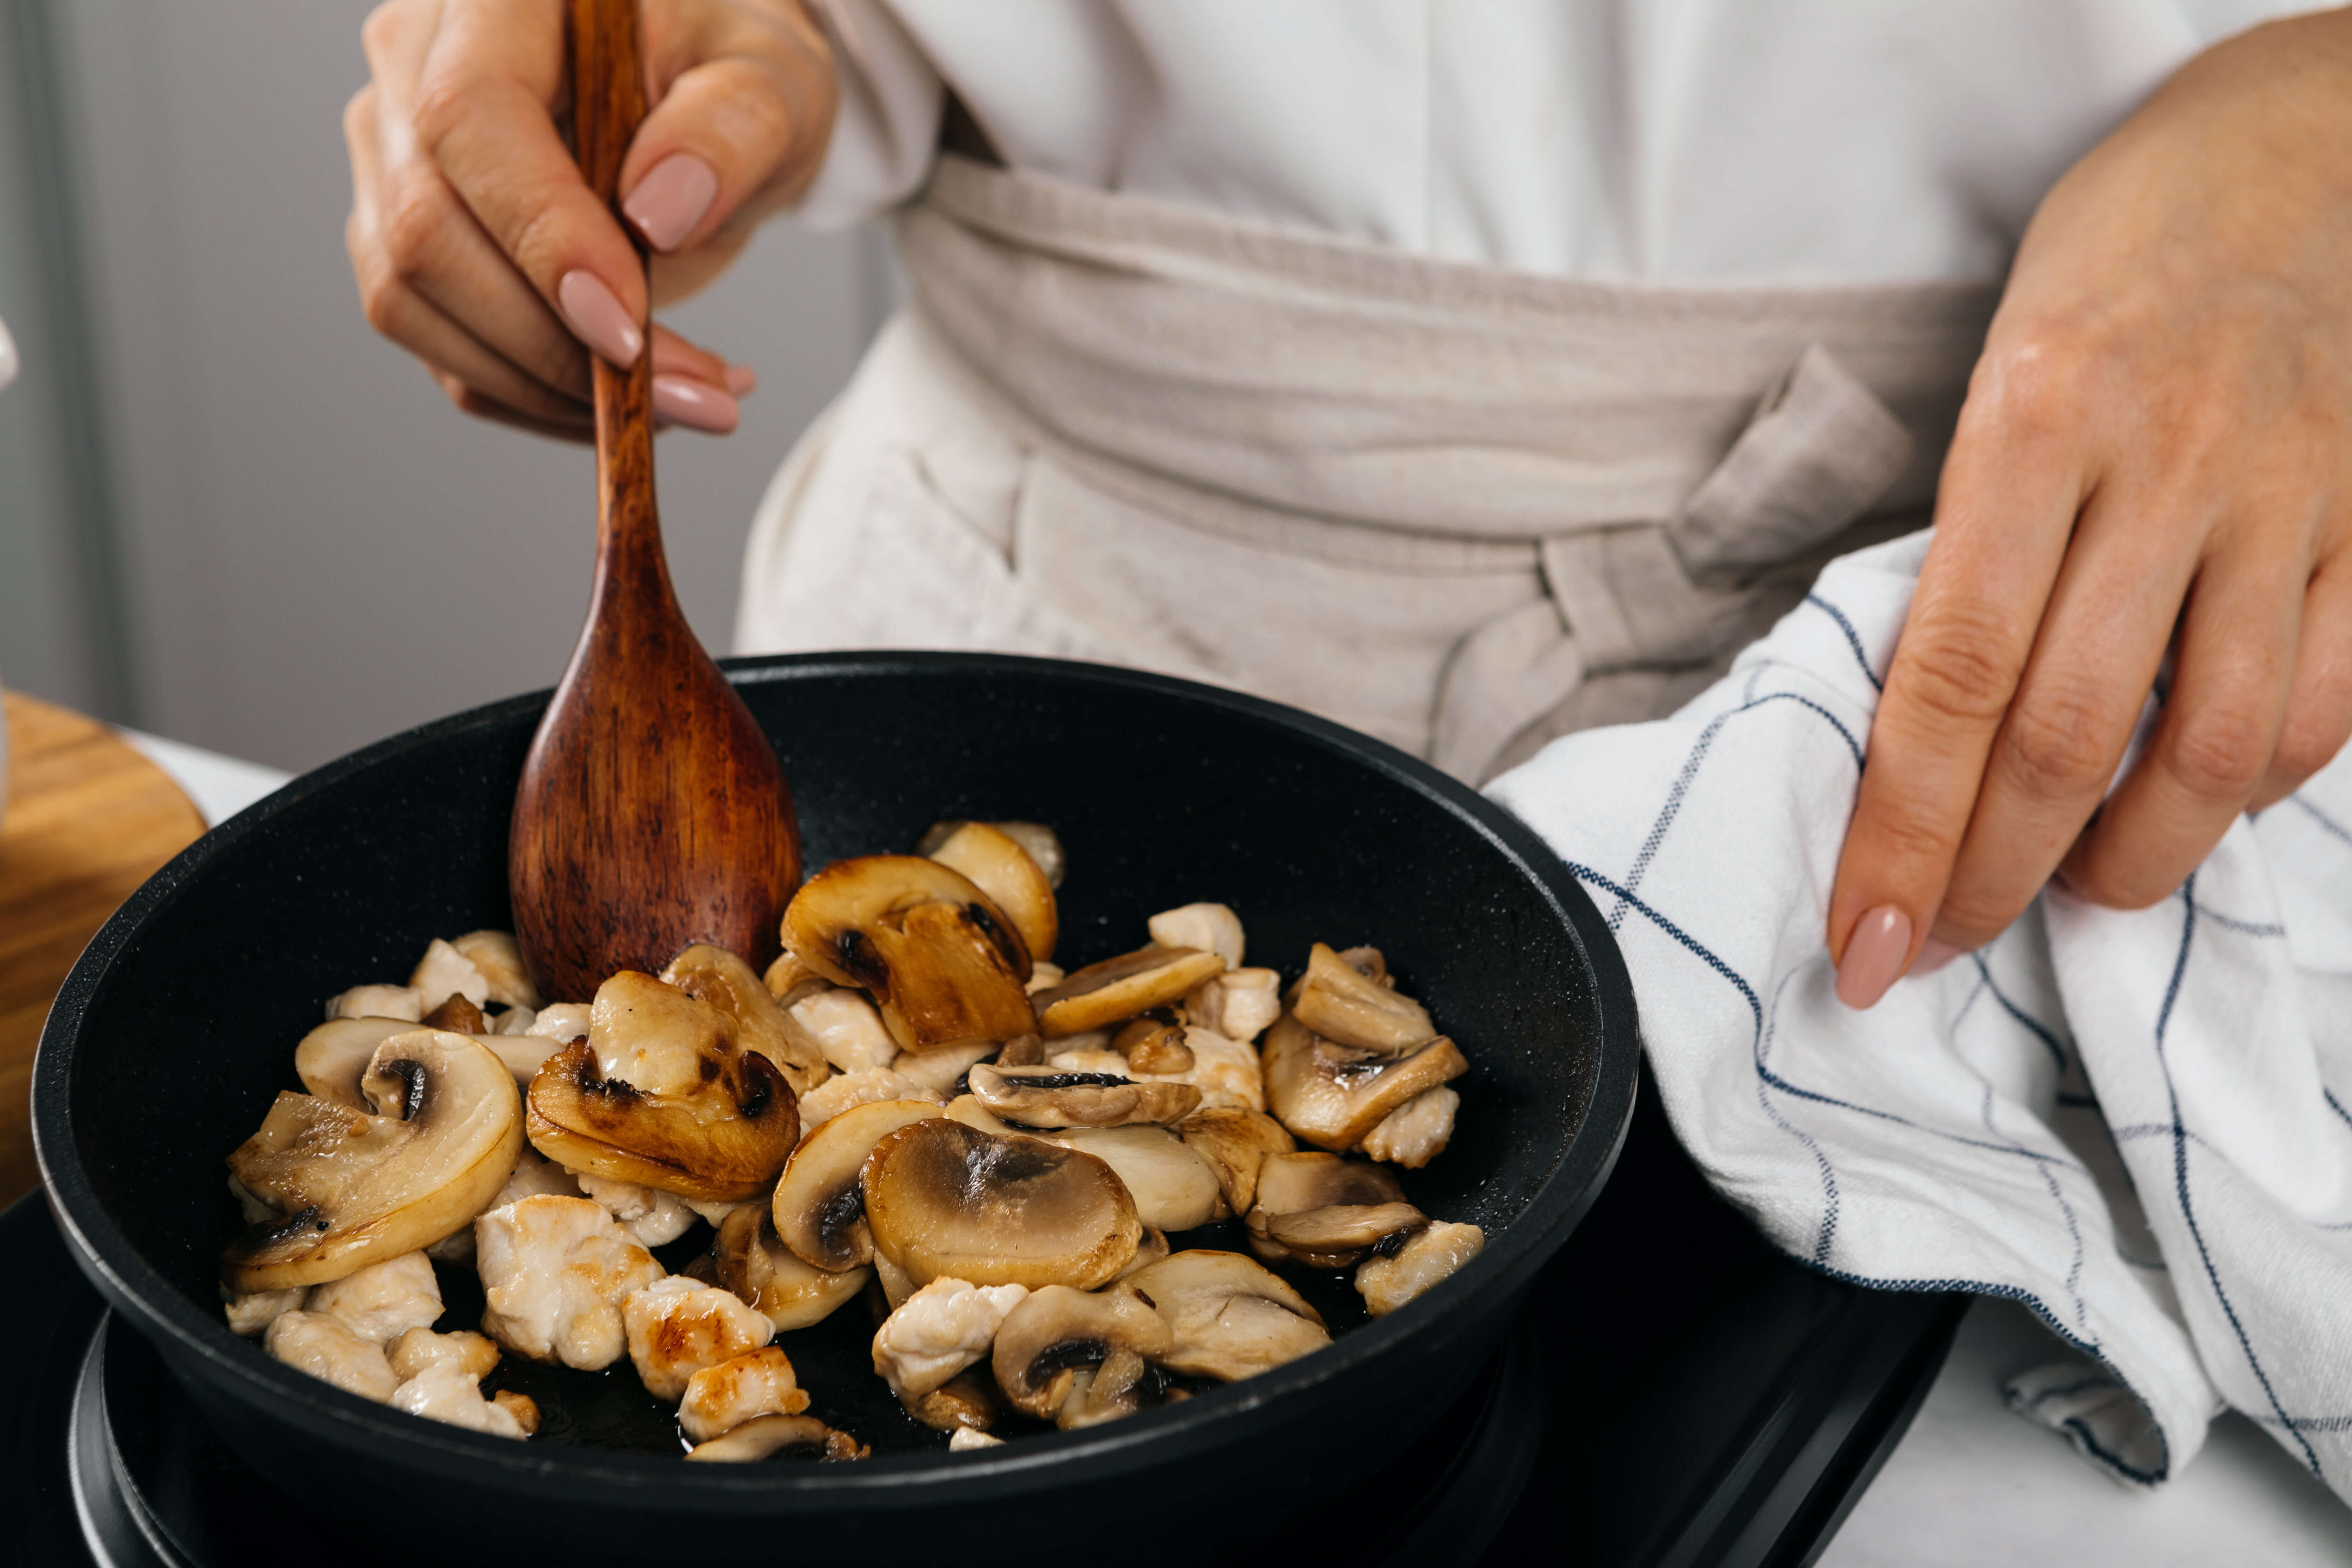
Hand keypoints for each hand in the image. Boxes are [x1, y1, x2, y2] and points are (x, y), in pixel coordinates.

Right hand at [345, 0, 834, 438]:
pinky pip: (449, 350)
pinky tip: (638, 398)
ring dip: (551, 388)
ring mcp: (395, 158)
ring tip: (688, 402)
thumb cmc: (733, 69)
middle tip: (695, 399)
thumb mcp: (773, 79)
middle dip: (557, 345)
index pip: (467, 118)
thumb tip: (658, 213)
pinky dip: (543, 398)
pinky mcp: (412, 244)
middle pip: (427, 230)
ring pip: (416, 305)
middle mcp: (413, 66)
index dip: (539, 236)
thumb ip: (729, 128)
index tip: (628, 333)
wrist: (707, 95)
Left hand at [1829, 13, 2351, 1007]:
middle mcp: (2166, 470)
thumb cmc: (2099, 291)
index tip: (1863, 936)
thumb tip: (1922, 740)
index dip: (1902, 830)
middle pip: (2070, 737)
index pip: (1952, 679)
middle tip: (1933, 945)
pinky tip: (2185, 811)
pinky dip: (2248, 791)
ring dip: (2128, 860)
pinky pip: (2320, 705)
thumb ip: (1967, 557)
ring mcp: (2285, 503)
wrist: (2282, 165)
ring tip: (2067, 893)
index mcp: (2033, 427)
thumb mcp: (1990, 394)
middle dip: (1988, 875)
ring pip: (2212, 750)